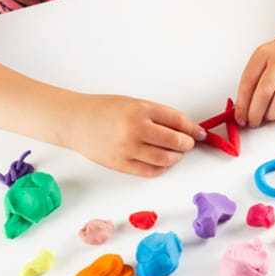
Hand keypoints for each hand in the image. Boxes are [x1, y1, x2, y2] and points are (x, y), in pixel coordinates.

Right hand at [65, 94, 204, 176]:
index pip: (177, 120)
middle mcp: (135, 129)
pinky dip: (162, 168)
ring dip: (176, 157)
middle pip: (175, 141)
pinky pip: (151, 171)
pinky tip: (163, 162)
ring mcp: (128, 148)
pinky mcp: (122, 164)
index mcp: (140, 109)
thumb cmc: (104, 110)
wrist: (75, 121)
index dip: (192, 128)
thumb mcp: (133, 104)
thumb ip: (157, 116)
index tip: (199, 132)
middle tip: (188, 143)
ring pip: (166, 159)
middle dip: (187, 143)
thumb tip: (184, 129)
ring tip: (176, 153)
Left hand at [235, 31, 274, 127]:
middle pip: (264, 92)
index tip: (240, 117)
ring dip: (272, 114)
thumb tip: (244, 108)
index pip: (248, 82)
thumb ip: (253, 79)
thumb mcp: (264, 58)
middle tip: (253, 122)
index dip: (242, 104)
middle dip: (255, 113)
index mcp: (264, 54)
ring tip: (268, 117)